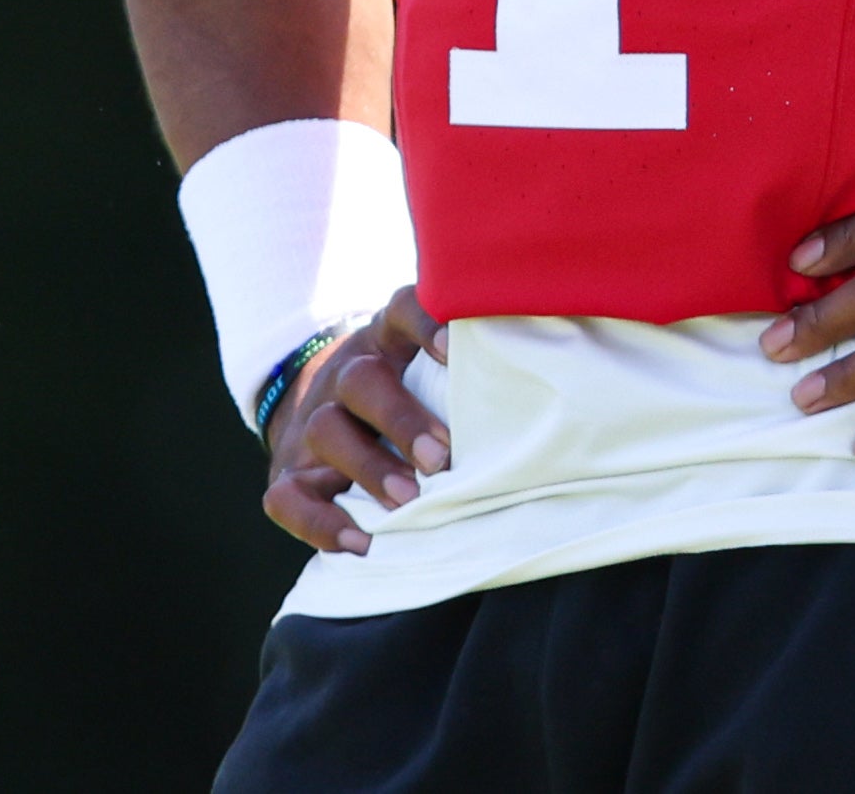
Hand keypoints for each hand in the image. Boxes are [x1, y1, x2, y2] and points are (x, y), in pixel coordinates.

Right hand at [262, 286, 452, 554]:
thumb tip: (566, 389)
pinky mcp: (288, 473)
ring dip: (369, 466)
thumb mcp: (428, 369)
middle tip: (442, 458)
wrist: (312, 412)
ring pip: (326, 429)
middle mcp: (346, 375)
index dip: (424, 323)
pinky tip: (361, 543)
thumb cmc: (406, 397)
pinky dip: (320, 523)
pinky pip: (288, 496)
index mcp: (386, 343)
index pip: (400, 311)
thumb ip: (475, 371)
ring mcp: (312, 422)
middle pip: (362, 380)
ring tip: (408, 501)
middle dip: (401, 418)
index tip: (454, 350)